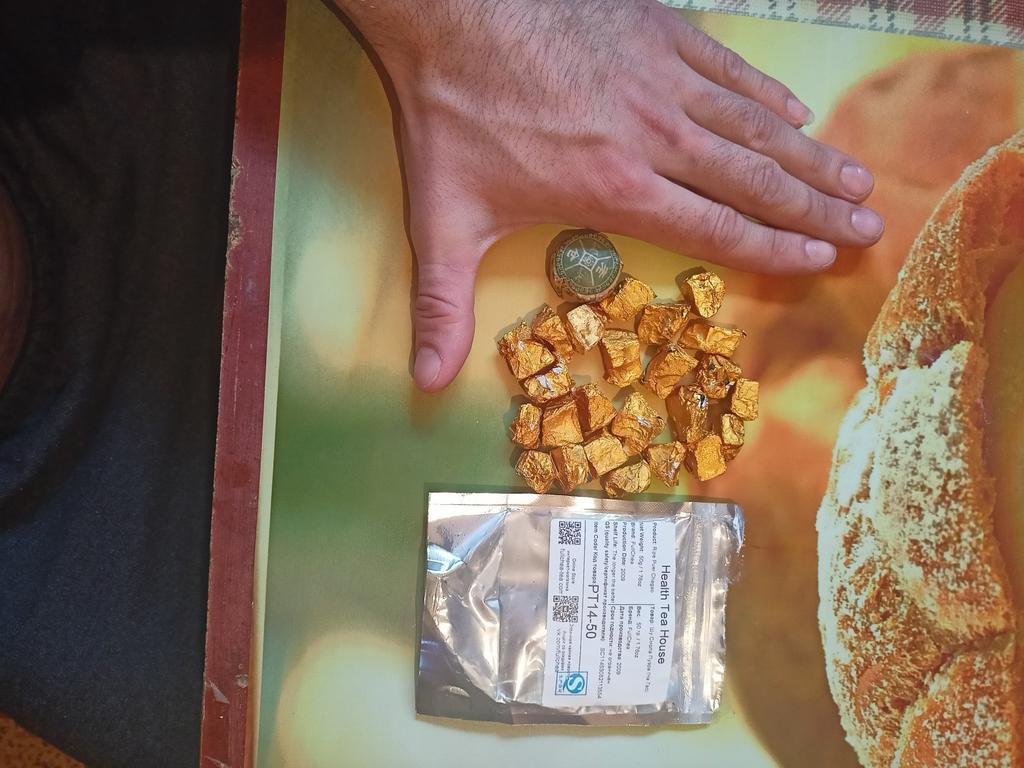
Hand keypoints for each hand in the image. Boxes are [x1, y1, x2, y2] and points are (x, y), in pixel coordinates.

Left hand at [336, 0, 883, 390]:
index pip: (714, 228)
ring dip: (809, 157)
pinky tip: (796, 113)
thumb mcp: (443, 218)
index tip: (820, 263)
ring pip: (755, 126)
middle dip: (815, 211)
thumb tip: (425, 381)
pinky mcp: (659, 31)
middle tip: (867, 228)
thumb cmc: (451, 110)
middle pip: (754, 181)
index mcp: (616, 186)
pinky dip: (767, 95)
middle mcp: (654, 136)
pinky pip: (730, 69)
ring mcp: (662, 78)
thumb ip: (442, 304)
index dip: (773, 250)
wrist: (451, 4)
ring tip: (855, 180)